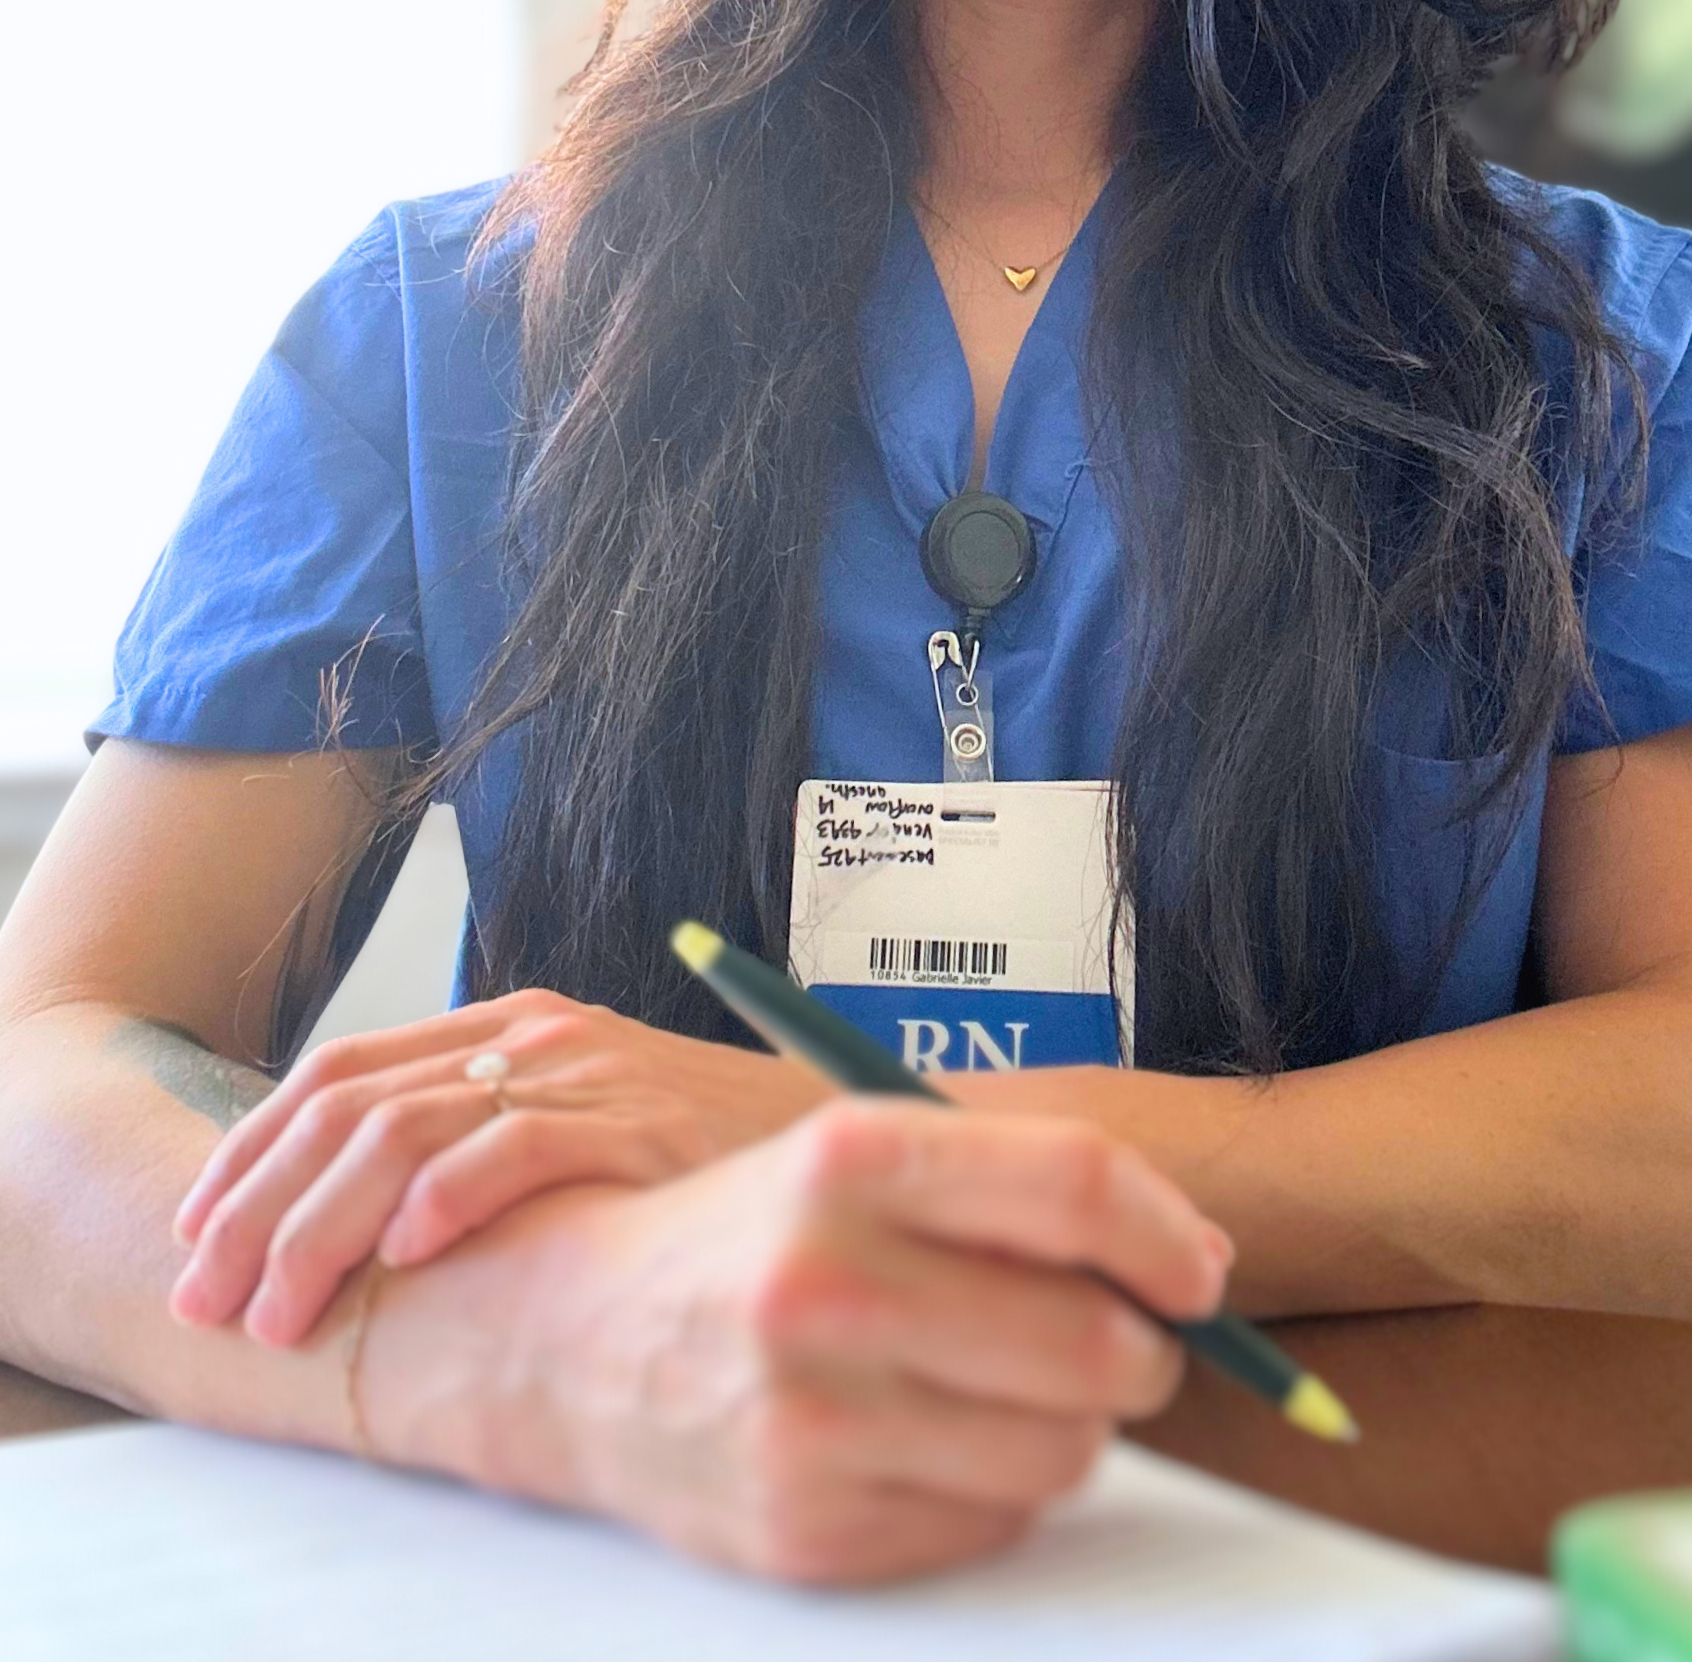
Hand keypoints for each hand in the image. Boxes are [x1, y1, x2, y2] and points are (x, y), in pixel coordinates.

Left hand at [169, 989, 825, 1345]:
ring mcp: (585, 1070)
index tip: (197, 1232)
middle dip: (258, 1207)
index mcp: (505, 1026)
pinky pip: (519, 1146)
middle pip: (348, 1107)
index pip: (338, 1073)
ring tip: (283, 1311)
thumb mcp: (577, 1134)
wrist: (848, 1140)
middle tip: (210, 1300)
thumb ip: (484, 1149)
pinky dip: (452, 1198)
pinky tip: (410, 1255)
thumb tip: (360, 1229)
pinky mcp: (638, 1117)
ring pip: (407, 1132)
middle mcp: (533, 1034)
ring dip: (325, 1228)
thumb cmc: (703, 1160)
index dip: (252, 1151)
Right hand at [362, 1097, 1233, 1582]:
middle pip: (1091, 1340)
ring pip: (1061, 1449)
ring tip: (1010, 1387)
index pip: (1073, 1187)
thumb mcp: (855, 1159)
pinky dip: (997, 1489)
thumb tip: (1192, 1266)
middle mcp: (824, 1283)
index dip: (1166, 1235)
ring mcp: (811, 1418)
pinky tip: (934, 1440)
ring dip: (1074, 1427)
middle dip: (1145, 1351)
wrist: (573, 1342)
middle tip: (1131, 1342)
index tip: (1198, 1269)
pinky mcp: (807, 1529)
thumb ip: (1012, 1189)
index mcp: (844, 1157)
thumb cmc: (752, 1238)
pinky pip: (991, 1523)